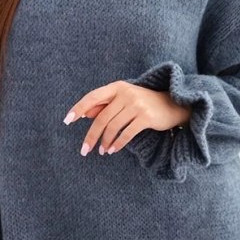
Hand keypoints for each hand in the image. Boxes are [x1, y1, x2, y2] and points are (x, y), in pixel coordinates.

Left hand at [62, 80, 191, 155]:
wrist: (173, 105)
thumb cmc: (144, 103)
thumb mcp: (124, 100)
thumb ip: (105, 106)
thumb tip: (84, 114)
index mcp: (118, 87)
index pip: (93, 97)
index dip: (78, 108)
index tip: (67, 120)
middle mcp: (126, 94)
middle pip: (102, 117)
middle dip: (91, 136)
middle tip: (84, 149)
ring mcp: (137, 105)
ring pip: (113, 127)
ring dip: (105, 142)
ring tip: (102, 151)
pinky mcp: (146, 117)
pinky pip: (126, 133)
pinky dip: (117, 144)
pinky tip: (112, 150)